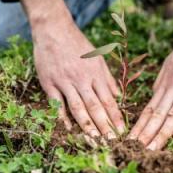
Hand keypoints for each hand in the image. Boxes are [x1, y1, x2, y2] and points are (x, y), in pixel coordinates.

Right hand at [20, 0, 124, 137]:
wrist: (54, 29)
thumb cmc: (77, 43)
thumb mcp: (97, 57)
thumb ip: (107, 78)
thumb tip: (118, 96)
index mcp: (95, 72)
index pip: (108, 99)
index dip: (115, 116)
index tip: (123, 131)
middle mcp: (82, 78)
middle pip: (95, 107)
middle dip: (105, 126)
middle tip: (112, 143)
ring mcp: (65, 81)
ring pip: (78, 108)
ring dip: (87, 126)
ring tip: (94, 141)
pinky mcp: (50, 83)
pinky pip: (57, 104)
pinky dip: (63, 117)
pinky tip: (69, 129)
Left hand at [128, 14, 172, 148]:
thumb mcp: (171, 62)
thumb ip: (163, 80)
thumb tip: (154, 94)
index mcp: (165, 80)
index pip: (149, 107)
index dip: (140, 125)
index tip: (130, 140)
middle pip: (158, 113)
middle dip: (146, 134)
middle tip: (135, 150)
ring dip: (162, 133)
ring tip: (152, 148)